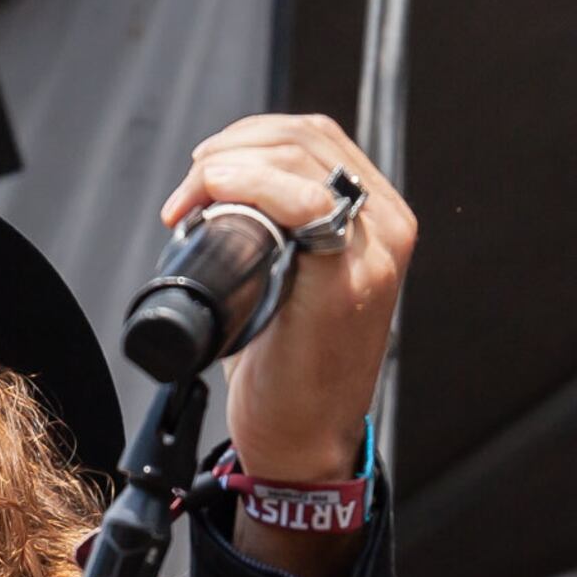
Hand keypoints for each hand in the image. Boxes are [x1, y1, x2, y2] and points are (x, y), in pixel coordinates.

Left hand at [161, 113, 415, 484]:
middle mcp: (387, 229)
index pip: (314, 137)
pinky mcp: (349, 281)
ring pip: (297, 158)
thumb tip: (223, 182)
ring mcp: (375, 253)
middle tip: (189, 189)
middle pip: (303, 138)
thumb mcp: (297, 278)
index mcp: (379, 220)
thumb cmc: (289, 367)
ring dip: (228, 163)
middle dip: (231, 147)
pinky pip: (301, 201)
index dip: (249, 136)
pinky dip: (246, 185)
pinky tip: (212, 200)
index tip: (202, 170)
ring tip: (192, 199)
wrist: (301, 439)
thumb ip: (286, 227)